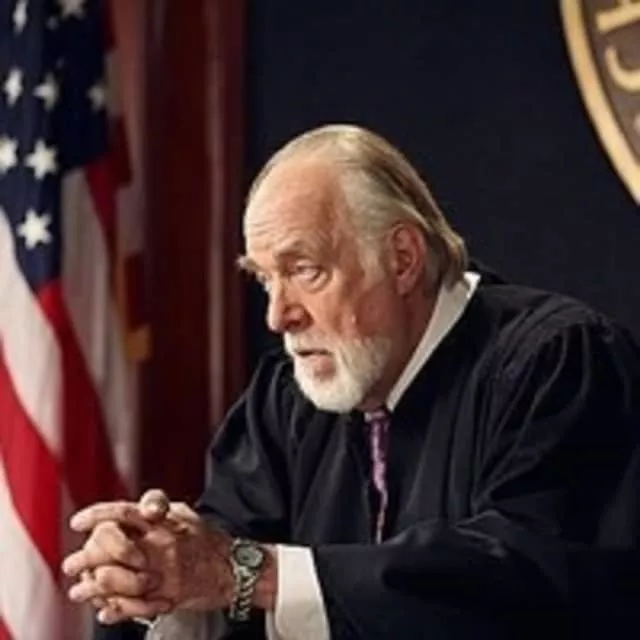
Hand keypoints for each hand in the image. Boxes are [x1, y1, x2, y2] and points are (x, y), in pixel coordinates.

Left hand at [62, 490, 235, 623]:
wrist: (234, 567)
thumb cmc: (207, 538)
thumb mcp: (183, 514)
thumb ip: (156, 510)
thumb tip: (128, 512)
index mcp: (164, 521)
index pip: (124, 513)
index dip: (97, 516)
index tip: (78, 523)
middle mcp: (161, 544)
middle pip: (113, 548)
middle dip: (86, 557)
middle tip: (71, 564)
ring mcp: (163, 572)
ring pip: (118, 580)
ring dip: (92, 588)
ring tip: (80, 591)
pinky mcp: (168, 596)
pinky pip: (134, 606)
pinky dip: (115, 610)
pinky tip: (105, 609)